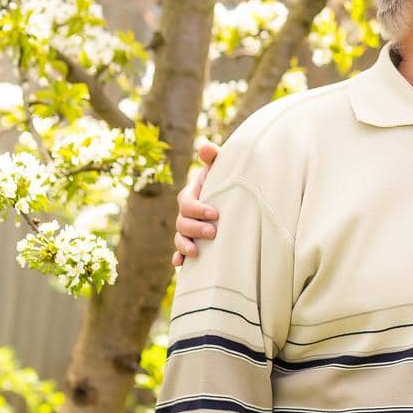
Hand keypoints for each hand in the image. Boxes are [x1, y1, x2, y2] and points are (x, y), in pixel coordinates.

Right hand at [170, 140, 220, 266]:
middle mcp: (186, 213)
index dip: (197, 209)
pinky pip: (181, 251)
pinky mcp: (193, 241)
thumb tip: (205, 147)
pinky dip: (179, 257)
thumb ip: (214, 157)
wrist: (234, 195)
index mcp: (191, 195)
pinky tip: (180, 265)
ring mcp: (188, 228)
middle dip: (195, 228)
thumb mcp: (222, 167)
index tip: (214, 213)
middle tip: (213, 232)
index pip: (187, 203)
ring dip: (185, 245)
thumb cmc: (227, 179)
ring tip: (197, 252)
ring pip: (179, 237)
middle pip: (181, 222)